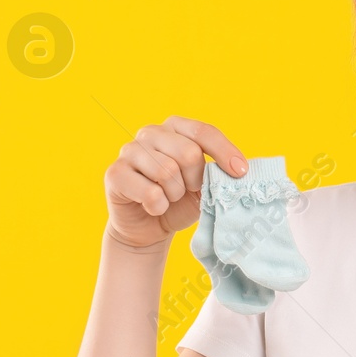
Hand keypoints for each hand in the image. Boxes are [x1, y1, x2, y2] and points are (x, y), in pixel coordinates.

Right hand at [104, 115, 247, 250]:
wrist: (148, 228)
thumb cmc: (178, 202)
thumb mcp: (204, 187)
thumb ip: (217, 174)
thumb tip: (239, 171)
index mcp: (175, 128)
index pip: (203, 132)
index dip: (224, 152)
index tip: (241, 173)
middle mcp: (150, 133)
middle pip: (187, 153)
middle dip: (195, 181)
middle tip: (189, 191)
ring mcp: (129, 151)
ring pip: (167, 172)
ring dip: (174, 195)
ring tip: (168, 198)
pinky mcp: (115, 173)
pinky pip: (150, 192)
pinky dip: (158, 206)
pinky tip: (152, 207)